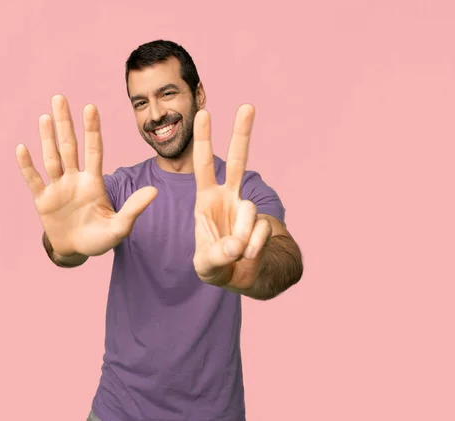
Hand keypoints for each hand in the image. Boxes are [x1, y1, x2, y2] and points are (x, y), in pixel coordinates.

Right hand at [16, 95, 157, 256]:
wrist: (77, 252)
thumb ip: (134, 208)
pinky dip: (27, 166)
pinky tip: (22, 148)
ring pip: (51, 157)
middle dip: (65, 123)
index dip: (92, 130)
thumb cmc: (100, 239)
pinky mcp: (43, 200)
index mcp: (94, 182)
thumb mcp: (120, 227)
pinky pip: (34, 180)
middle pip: (69, 146)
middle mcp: (74, 179)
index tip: (90, 107)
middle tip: (59, 98)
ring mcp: (57, 187)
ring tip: (45, 116)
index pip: (94, 150)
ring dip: (47, 138)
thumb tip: (154, 191)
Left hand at [192, 105, 271, 287]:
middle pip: (238, 161)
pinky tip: (247, 255)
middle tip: (247, 105)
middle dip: (242, 134)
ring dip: (240, 236)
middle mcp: (228, 197)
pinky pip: (260, 231)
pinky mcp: (262, 222)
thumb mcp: (206, 264)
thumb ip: (217, 255)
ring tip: (234, 252)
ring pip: (248, 210)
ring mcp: (247, 209)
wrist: (237, 276)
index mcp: (206, 199)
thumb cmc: (213, 264)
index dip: (203, 140)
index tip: (204, 113)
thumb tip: (237, 245)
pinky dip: (253, 248)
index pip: (204, 165)